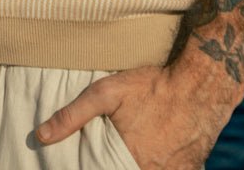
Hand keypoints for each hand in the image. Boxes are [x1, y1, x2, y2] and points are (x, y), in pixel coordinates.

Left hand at [35, 63, 236, 169]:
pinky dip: (161, 168)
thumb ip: (73, 115)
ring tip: (134, 152)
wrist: (201, 82)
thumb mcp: (107, 92)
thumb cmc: (152, 85)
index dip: (96, 168)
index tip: (92, 162)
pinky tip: (154, 156)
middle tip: (112, 155)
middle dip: (115, 166)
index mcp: (128, 162)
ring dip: (137, 166)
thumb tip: (41, 135)